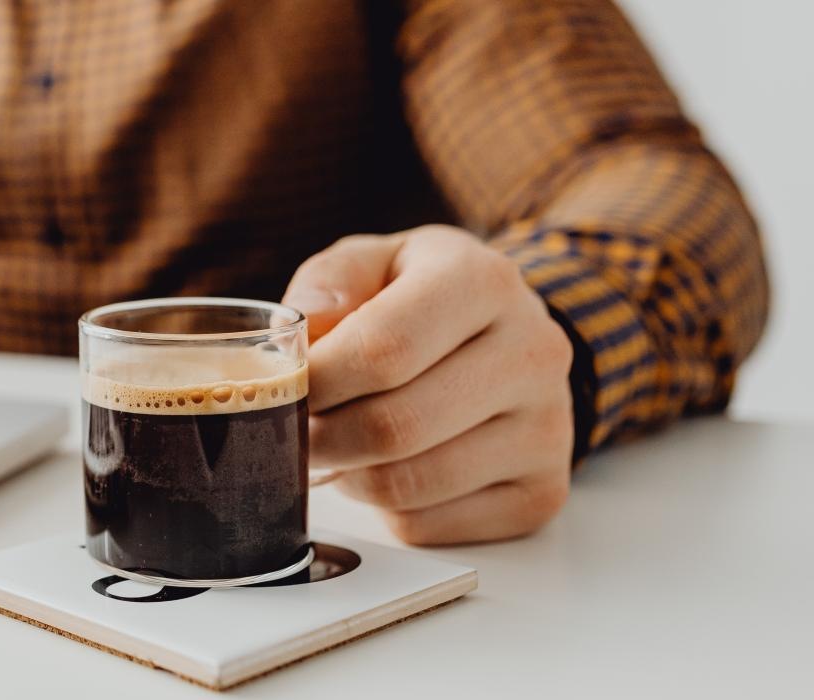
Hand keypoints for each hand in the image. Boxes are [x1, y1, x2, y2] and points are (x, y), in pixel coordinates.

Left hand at [281, 225, 572, 544]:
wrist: (507, 336)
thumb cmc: (420, 299)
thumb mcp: (374, 262)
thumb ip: (329, 283)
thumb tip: (302, 330)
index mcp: (483, 283)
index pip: (382, 350)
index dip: (315, 383)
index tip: (281, 391)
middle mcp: (531, 353)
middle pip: (392, 427)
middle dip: (321, 439)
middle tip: (295, 431)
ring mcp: (547, 430)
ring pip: (406, 486)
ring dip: (348, 475)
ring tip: (341, 445)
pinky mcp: (541, 492)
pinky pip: (426, 526)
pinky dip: (384, 509)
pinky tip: (388, 469)